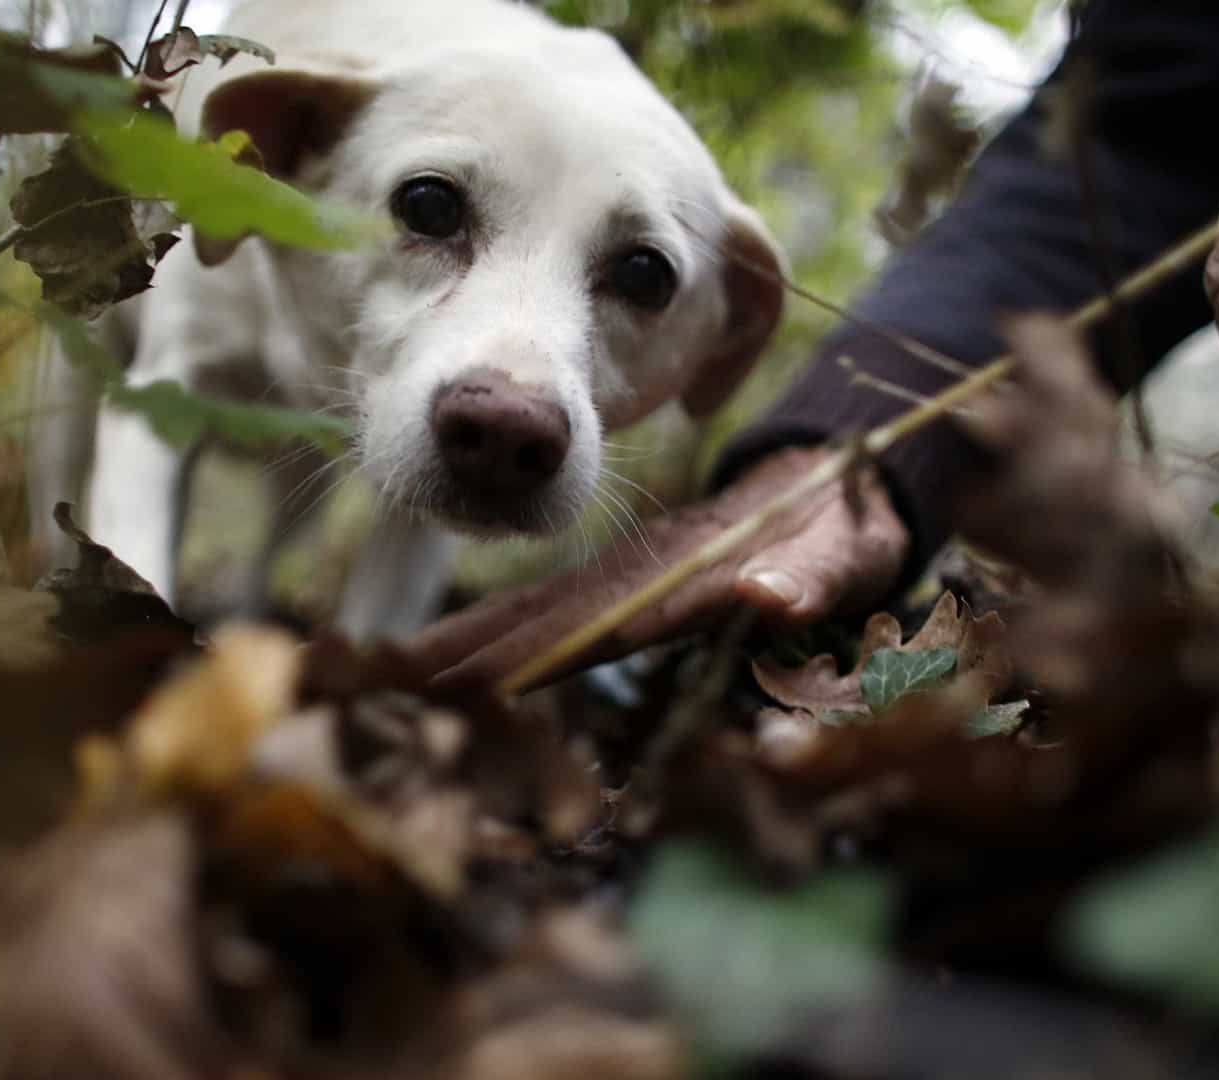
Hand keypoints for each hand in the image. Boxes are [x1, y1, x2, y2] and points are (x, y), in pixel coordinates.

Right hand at [403, 446, 908, 689]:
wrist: (840, 486)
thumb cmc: (846, 531)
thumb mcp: (839, 553)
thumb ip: (810, 578)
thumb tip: (771, 598)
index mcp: (671, 577)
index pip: (576, 623)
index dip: (511, 655)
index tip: (443, 680)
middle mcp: (632, 582)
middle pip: (528, 622)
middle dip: (453, 658)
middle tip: (372, 694)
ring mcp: (623, 589)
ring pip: (526, 624)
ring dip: (459, 656)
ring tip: (384, 686)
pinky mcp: (628, 600)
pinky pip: (548, 629)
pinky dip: (494, 650)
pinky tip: (450, 676)